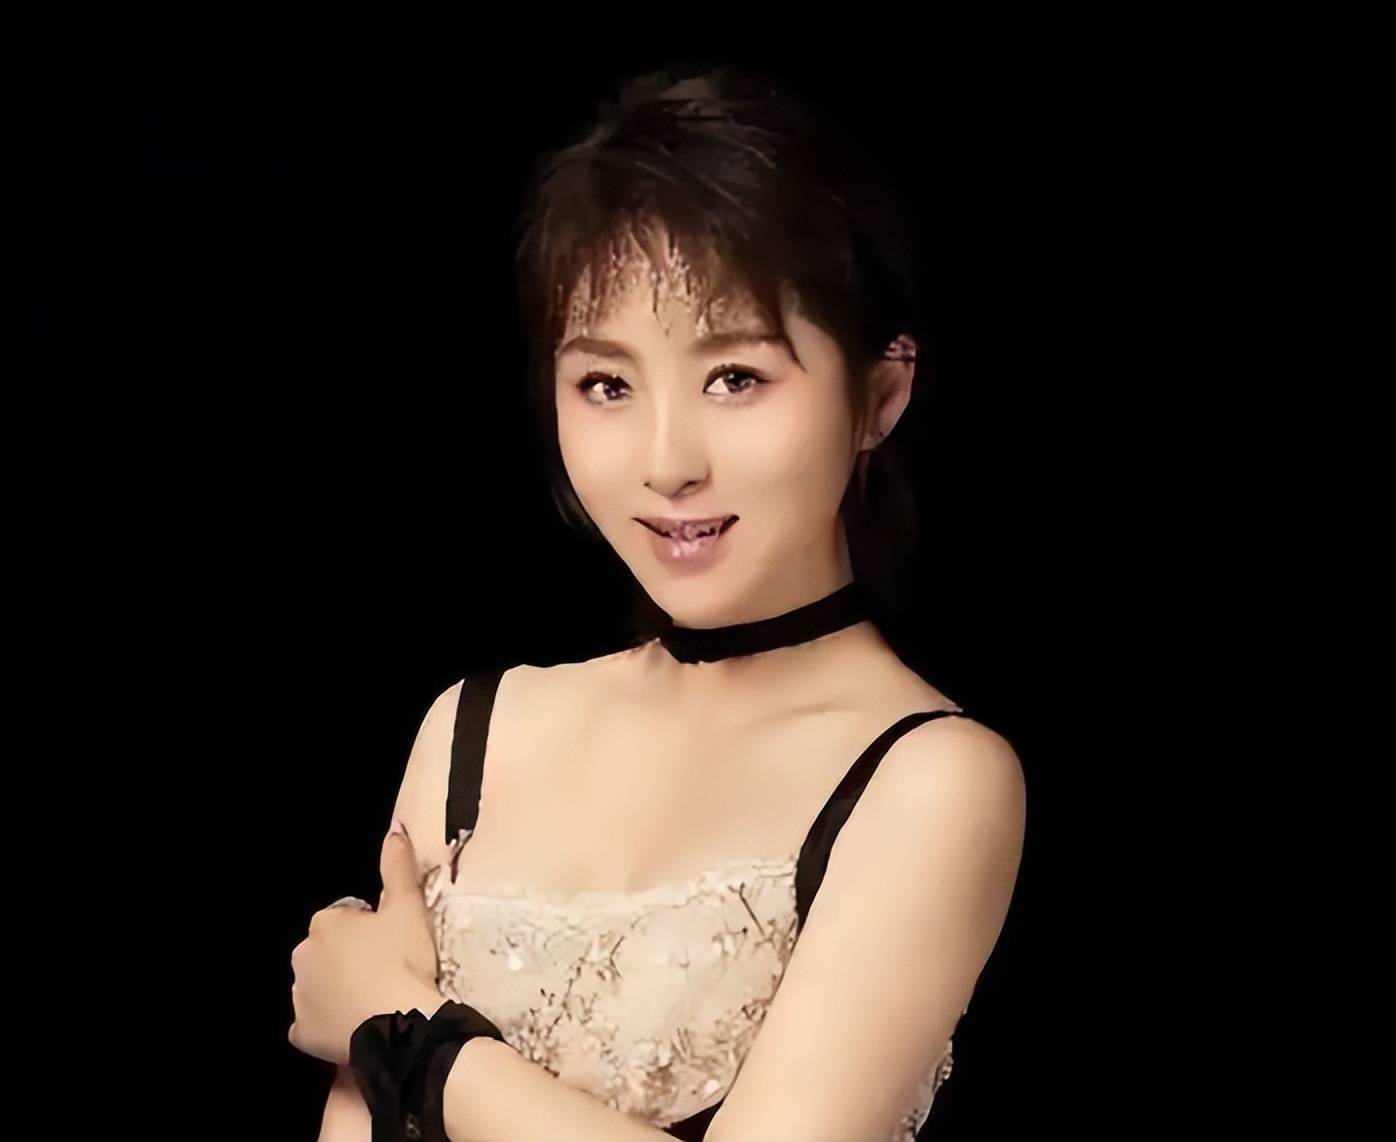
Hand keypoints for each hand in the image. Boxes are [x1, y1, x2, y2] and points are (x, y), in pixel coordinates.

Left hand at [289, 822, 444, 1064]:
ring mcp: (299, 997)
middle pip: (328, 951)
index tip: (393, 942)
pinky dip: (327, 1023)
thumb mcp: (408, 906)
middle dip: (349, 957)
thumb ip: (397, 866)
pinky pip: (312, 1024)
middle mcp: (303, 956)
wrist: (399, 1025)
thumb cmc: (403, 960)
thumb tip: (394, 829)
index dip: (372, 928)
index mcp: (325, 923)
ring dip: (338, 989)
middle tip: (386, 970)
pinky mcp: (301, 1033)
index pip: (347, 918)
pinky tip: (352, 1025)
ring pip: (319, 986)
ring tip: (374, 999)